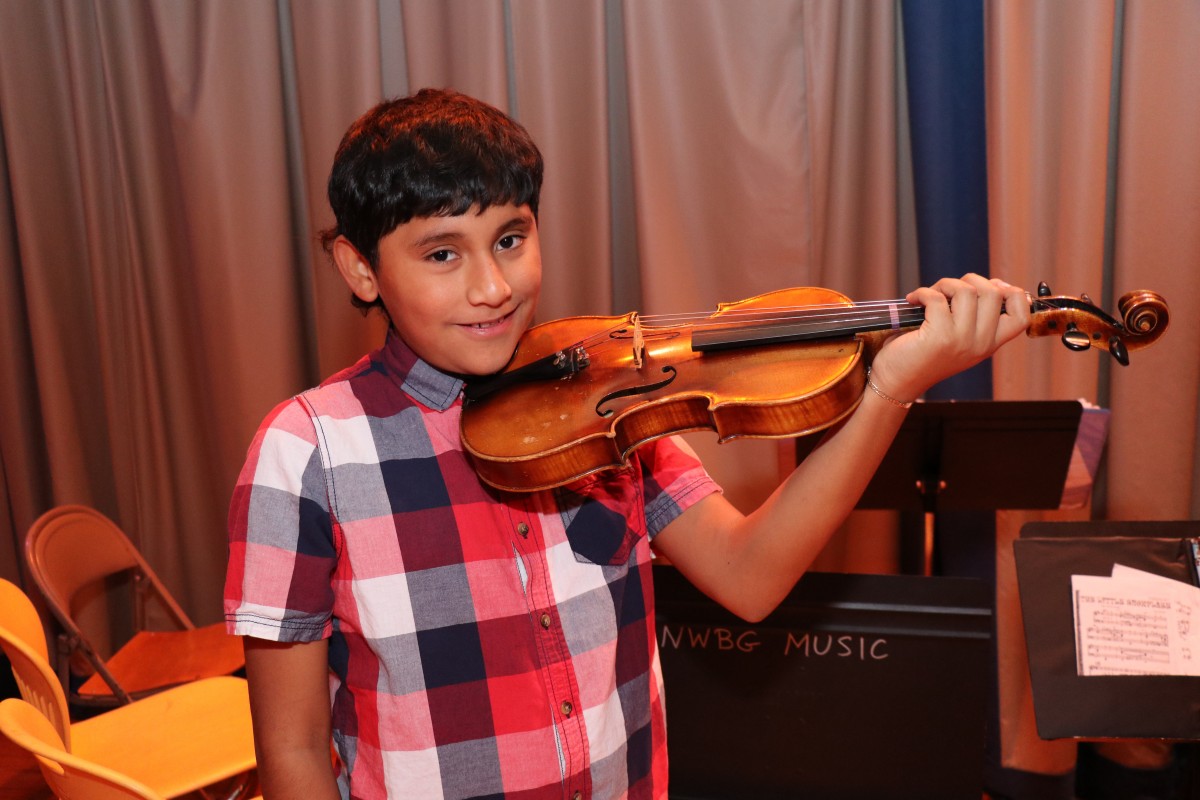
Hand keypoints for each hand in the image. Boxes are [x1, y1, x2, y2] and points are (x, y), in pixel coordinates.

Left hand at [868, 273, 1029, 402]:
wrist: (897, 382)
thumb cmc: (923, 355)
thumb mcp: (959, 338)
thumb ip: (975, 317)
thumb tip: (990, 283)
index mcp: (989, 344)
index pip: (1022, 317)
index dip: (1013, 294)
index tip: (992, 286)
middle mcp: (980, 344)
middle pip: (994, 293)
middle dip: (969, 280)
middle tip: (948, 290)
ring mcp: (961, 340)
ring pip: (967, 291)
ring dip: (945, 284)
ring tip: (929, 294)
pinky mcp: (938, 337)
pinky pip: (936, 298)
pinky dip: (922, 292)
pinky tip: (913, 300)